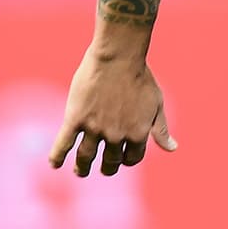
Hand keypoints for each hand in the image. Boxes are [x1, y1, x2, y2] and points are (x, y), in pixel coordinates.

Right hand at [48, 47, 176, 177]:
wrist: (119, 57)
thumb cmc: (141, 78)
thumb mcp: (157, 104)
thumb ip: (161, 129)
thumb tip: (172, 149)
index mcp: (138, 134)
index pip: (132, 158)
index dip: (127, 160)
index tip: (122, 157)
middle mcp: (116, 135)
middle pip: (110, 162)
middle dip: (107, 167)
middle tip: (103, 168)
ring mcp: (94, 129)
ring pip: (85, 158)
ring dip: (82, 168)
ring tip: (81, 171)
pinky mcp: (75, 119)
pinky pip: (62, 145)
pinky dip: (57, 156)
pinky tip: (54, 164)